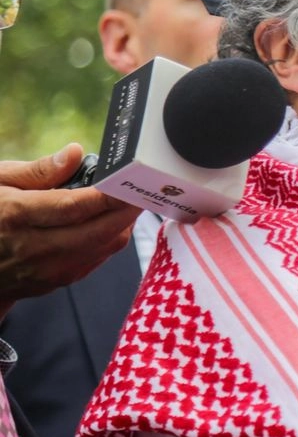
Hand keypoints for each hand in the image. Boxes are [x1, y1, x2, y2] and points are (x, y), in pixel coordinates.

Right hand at [0, 144, 140, 314]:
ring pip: (103, 248)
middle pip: (98, 231)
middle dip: (128, 210)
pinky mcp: (54, 282)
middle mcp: (33, 248)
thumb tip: (75, 153)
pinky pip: (96, 260)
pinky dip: (110, 239)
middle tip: (143, 189)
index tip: (132, 179)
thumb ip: (39, 170)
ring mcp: (45, 270)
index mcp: (15, 216)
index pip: (75, 207)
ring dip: (123, 224)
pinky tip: (110, 221)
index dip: (109, 194)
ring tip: (127, 201)